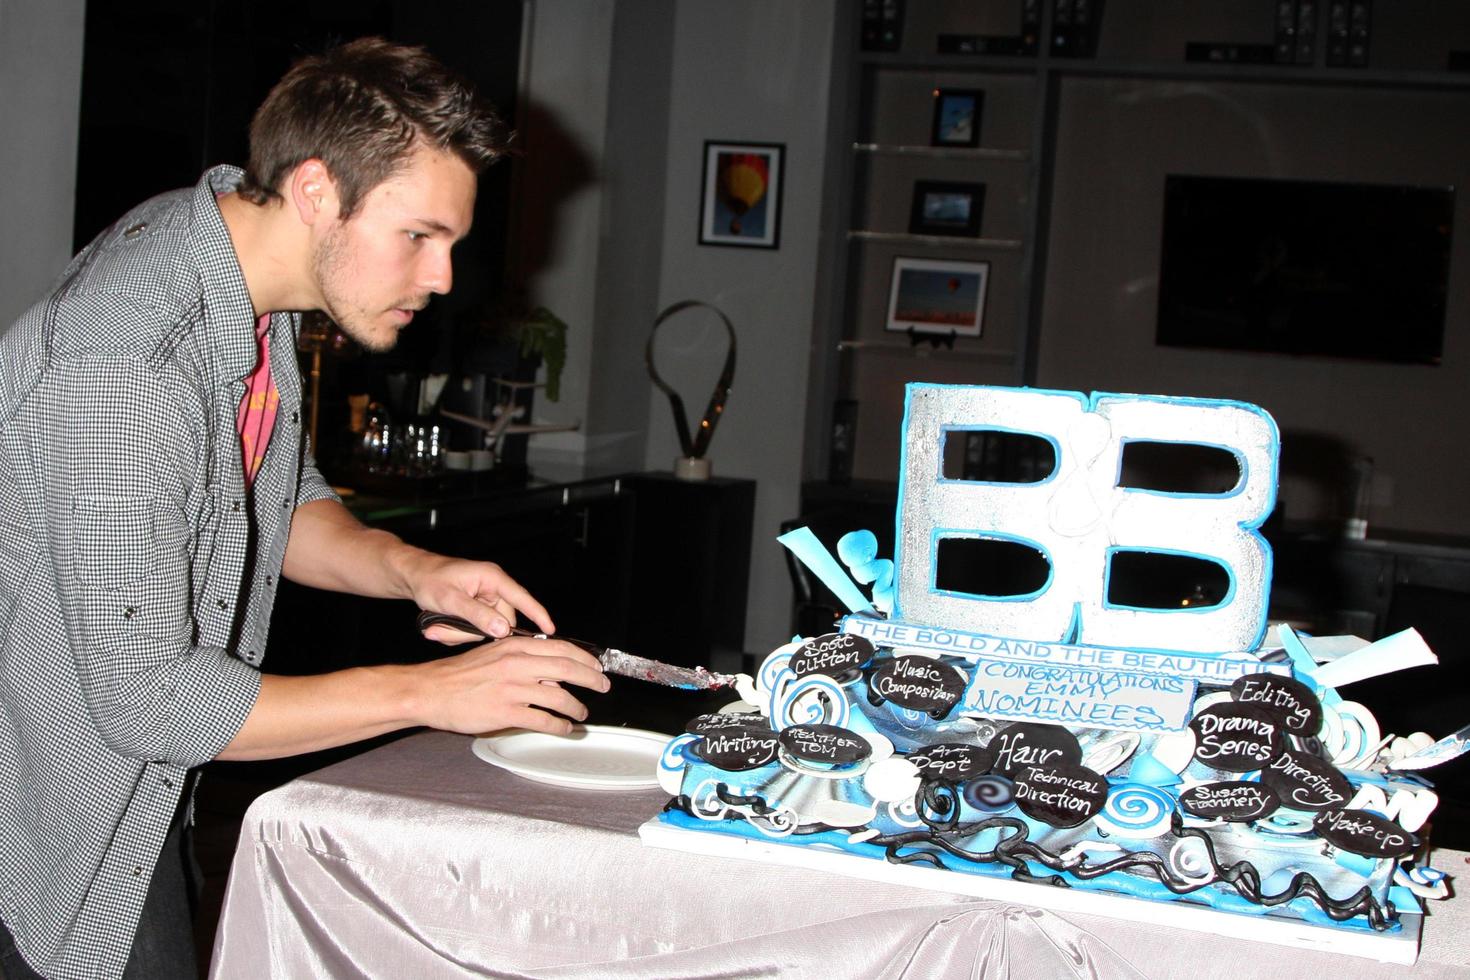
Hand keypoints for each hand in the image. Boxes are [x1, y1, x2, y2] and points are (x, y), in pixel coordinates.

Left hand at [403, 553, 554, 639]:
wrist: (411, 575)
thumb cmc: (429, 580)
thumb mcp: (451, 600)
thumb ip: (477, 615)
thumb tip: (503, 629)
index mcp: (492, 578)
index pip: (522, 598)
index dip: (538, 615)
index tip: (550, 631)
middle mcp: (492, 588)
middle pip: (498, 621)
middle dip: (473, 632)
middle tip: (446, 633)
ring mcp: (484, 599)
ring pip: (484, 628)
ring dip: (461, 634)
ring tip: (437, 628)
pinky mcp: (476, 608)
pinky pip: (474, 628)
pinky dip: (457, 632)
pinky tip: (440, 626)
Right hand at [410, 634, 608, 735]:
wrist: (430, 691)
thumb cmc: (459, 675)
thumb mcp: (493, 655)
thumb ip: (521, 659)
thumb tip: (551, 672)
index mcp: (514, 647)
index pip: (560, 648)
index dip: (584, 658)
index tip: (597, 666)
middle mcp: (516, 664)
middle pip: (566, 669)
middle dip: (591, 679)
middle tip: (603, 687)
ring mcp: (512, 689)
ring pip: (559, 696)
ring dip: (576, 706)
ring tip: (582, 713)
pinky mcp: (506, 712)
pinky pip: (543, 720)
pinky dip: (559, 725)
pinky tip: (564, 728)